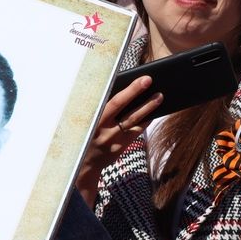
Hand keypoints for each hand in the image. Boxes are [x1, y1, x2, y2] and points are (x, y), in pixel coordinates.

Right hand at [75, 73, 163, 206]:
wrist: (80, 161)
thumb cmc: (84, 131)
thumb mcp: (85, 117)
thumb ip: (99, 104)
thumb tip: (122, 87)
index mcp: (93, 118)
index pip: (116, 101)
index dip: (132, 90)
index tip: (144, 78)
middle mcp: (103, 128)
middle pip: (126, 109)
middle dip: (140, 94)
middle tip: (152, 82)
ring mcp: (112, 139)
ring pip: (134, 121)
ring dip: (148, 108)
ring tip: (159, 96)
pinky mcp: (119, 147)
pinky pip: (136, 132)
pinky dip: (144, 121)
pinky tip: (152, 112)